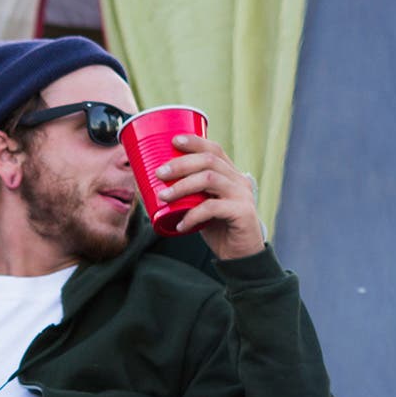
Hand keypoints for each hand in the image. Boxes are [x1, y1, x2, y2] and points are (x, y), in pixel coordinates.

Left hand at [153, 135, 266, 260]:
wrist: (241, 255)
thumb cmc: (218, 228)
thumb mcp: (202, 205)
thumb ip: (189, 193)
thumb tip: (152, 185)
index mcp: (230, 174)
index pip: (214, 149)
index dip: (194, 142)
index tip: (173, 141)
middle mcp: (239, 180)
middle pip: (208, 161)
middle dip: (180, 164)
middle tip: (159, 173)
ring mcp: (242, 195)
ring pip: (209, 179)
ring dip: (182, 186)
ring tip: (163, 196)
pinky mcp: (242, 213)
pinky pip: (212, 208)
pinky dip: (192, 215)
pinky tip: (180, 225)